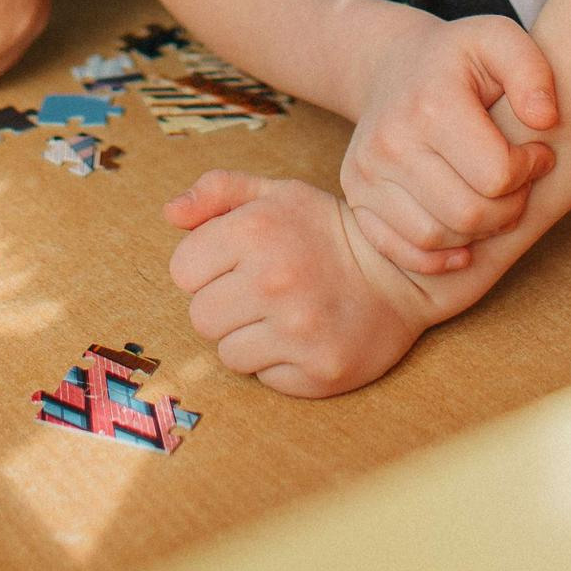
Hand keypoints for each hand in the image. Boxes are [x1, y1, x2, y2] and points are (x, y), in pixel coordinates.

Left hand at [165, 170, 430, 396]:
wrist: (401, 274)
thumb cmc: (327, 232)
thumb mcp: (276, 193)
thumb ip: (217, 192)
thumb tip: (169, 213)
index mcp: (257, 230)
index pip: (183, 270)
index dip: (206, 267)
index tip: (236, 263)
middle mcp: (275, 279)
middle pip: (201, 317)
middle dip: (224, 305)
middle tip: (261, 292)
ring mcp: (299, 330)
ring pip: (228, 353)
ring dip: (248, 338)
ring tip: (284, 315)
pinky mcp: (319, 371)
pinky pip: (264, 378)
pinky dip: (278, 363)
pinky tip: (304, 338)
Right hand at [340, 10, 557, 275]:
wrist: (394, 65)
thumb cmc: (457, 60)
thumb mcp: (499, 40)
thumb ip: (531, 71)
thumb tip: (544, 119)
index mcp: (430, 103)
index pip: (497, 174)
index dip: (530, 171)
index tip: (536, 153)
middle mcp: (390, 140)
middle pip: (469, 215)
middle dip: (509, 209)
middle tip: (518, 185)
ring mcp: (366, 171)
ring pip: (437, 238)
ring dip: (478, 233)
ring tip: (491, 201)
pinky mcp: (356, 196)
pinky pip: (403, 250)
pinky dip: (438, 257)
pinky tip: (462, 239)